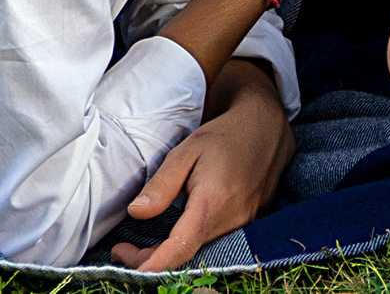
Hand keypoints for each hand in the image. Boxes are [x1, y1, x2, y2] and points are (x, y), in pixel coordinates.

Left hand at [108, 67, 292, 270]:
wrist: (266, 128)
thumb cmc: (223, 136)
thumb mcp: (186, 151)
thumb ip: (162, 185)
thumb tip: (136, 213)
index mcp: (213, 202)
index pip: (180, 248)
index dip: (150, 262)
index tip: (123, 258)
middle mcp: (233, 221)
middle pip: (187, 255)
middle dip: (152, 258)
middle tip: (123, 249)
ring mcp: (244, 226)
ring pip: (200, 252)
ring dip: (170, 254)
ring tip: (141, 246)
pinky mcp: (249, 225)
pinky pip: (214, 244)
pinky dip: (190, 246)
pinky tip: (172, 238)